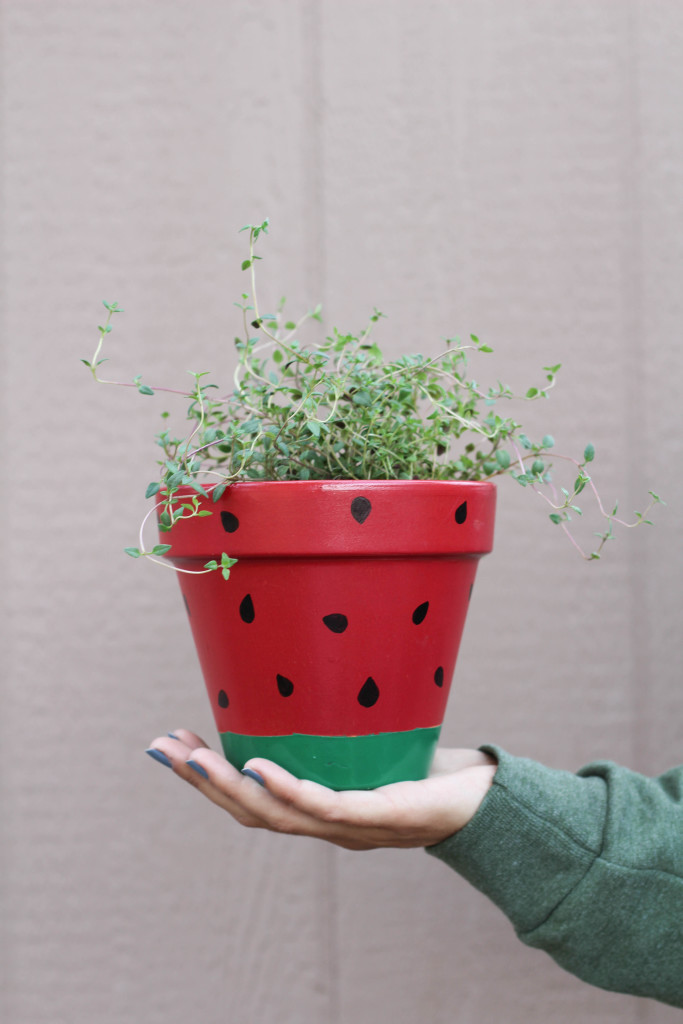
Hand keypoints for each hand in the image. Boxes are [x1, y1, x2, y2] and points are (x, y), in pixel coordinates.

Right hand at [146, 729, 496, 850]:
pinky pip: (327, 808)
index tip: (173, 742)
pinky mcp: (384, 819)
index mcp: (322, 808)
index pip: (254, 798)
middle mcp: (330, 825)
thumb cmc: (433, 766)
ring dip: (229, 786)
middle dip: (203, 781)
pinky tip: (259, 767)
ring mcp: (355, 828)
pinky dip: (287, 790)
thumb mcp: (377, 734)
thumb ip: (341, 713)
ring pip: (278, 815)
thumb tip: (313, 657)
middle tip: (162, 748)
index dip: (209, 776)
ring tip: (195, 758)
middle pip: (252, 811)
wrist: (493, 801)